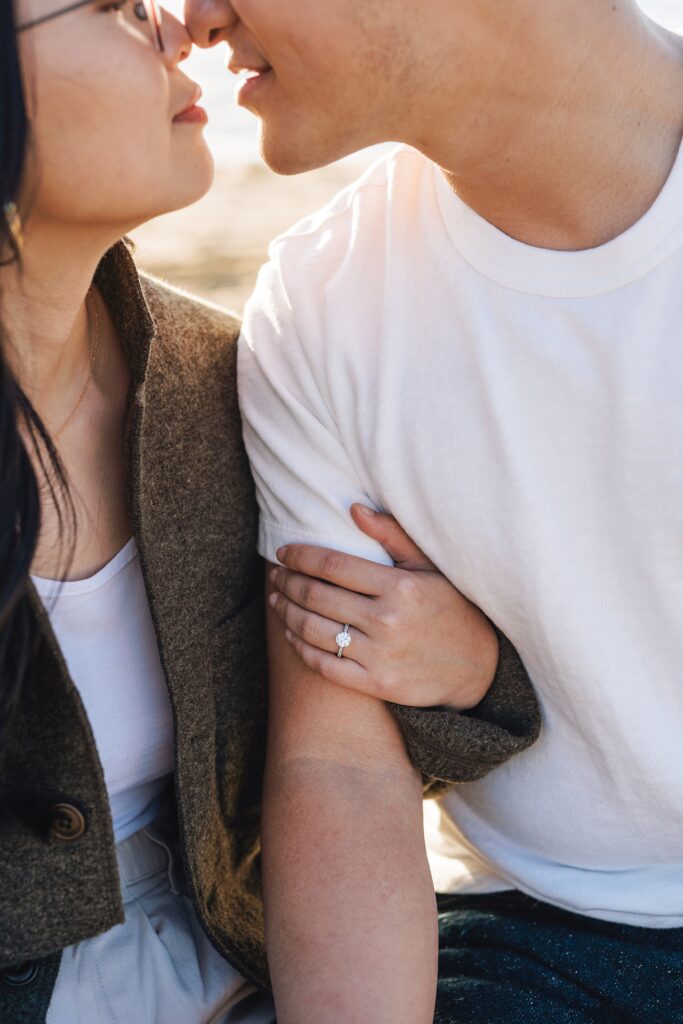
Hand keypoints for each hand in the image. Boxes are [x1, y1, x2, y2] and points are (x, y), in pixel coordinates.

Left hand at [268, 504, 498, 709]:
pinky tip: (292, 634)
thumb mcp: (429, 566)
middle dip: (288, 582)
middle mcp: (388, 621)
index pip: (333, 566)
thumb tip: (353, 508)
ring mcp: (380, 656)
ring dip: (287, 613)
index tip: (284, 552)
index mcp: (400, 587)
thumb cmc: (451, 607)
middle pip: (317, 596)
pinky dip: (300, 647)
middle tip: (277, 575)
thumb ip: (392, 535)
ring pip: (313, 630)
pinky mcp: (376, 685)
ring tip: (278, 600)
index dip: (301, 557)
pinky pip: (324, 665)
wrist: (478, 666)